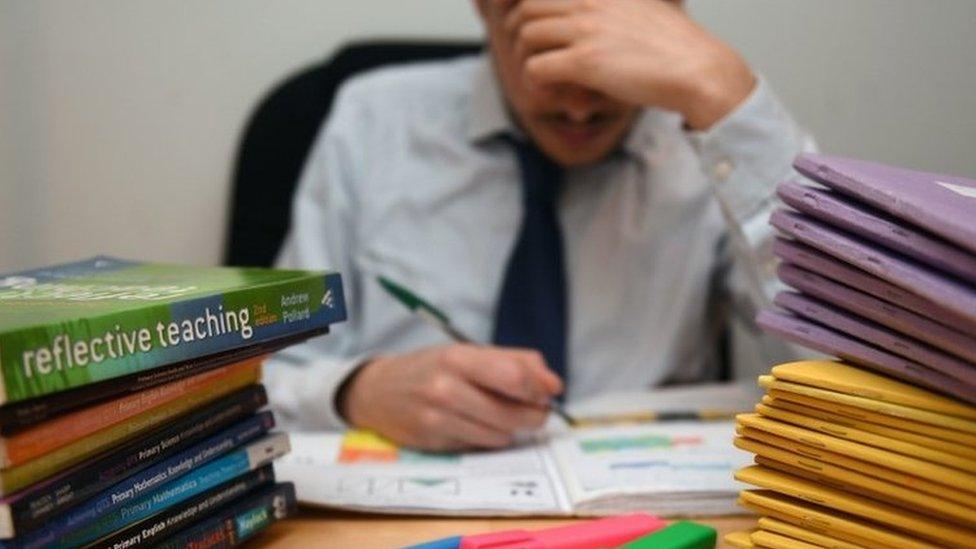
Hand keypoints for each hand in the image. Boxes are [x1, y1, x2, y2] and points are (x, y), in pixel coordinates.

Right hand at [339, 344, 563, 451]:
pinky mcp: (435, 443)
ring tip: (501, 414)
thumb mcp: (467, 352)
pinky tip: (477, 424)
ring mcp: (438, 419)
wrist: (377, 392)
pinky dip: (489, 437)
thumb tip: (554, 384)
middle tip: (536, 408)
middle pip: (514, 413)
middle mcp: (446, 388)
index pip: (514, 377)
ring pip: (502, 435)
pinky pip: (482, 445)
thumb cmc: (431, 368)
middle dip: (534, 414)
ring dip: (511, 428)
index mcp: (458, 358)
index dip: (539, 388)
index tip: (548, 390)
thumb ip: (513, 361)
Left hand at [505, 0, 755, 128]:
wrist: (699, 69)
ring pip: (526, 34)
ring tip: (539, 75)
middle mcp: (589, 2)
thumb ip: (614, 7)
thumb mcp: (643, 8)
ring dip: (524, 58)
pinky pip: (536, 67)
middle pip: (527, 6)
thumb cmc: (676, 47)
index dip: (528, 7)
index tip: (532, 27)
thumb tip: (602, 19)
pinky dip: (534, 81)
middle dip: (519, 32)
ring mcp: (586, 29)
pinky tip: (548, 90)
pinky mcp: (585, 62)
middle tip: (529, 54)